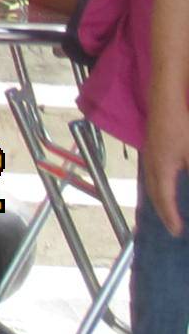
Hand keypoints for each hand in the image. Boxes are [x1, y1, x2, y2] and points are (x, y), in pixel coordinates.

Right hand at [147, 106, 188, 240]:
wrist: (166, 99)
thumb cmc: (182, 128)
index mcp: (162, 170)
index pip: (165, 200)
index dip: (171, 217)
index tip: (177, 233)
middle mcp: (152, 164)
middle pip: (153, 193)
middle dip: (161, 212)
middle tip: (171, 227)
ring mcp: (150, 153)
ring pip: (151, 183)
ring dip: (157, 199)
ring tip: (166, 210)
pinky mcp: (152, 145)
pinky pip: (152, 174)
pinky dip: (157, 186)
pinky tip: (164, 184)